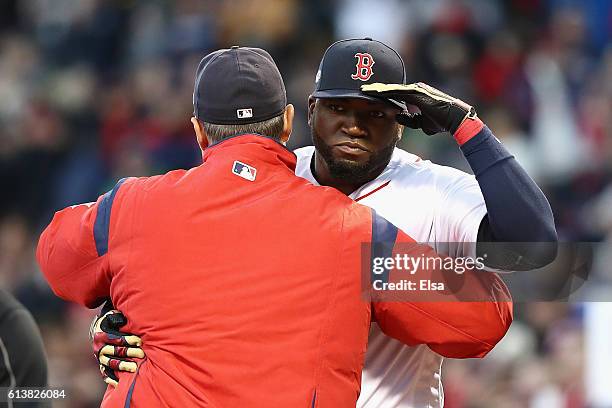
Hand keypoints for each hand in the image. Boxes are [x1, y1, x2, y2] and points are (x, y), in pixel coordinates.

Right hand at [90, 310, 144, 386]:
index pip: (116, 339)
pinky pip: (105, 374)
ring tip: (134, 368)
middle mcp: (99, 348)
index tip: (139, 341)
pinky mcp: (102, 365)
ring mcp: (100, 358)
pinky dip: (111, 379)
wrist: (98, 330)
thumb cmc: (110, 322)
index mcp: (101, 335)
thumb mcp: (111, 316)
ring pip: (111, 364)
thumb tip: (124, 317)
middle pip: (115, 352)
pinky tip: (120, 384)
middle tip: (142, 354)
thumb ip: (117, 316)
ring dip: (122, 366)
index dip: (128, 340)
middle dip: (129, 352)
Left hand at [361, 82, 476, 134]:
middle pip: (391, 88)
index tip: (368, 96)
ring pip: (392, 88)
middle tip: (361, 89)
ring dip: (378, 89)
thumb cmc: (440, 122)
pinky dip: (387, 91)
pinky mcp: (417, 92)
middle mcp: (414, 89)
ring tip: (364, 89)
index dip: (381, 95)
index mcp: (415, 95)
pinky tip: (376, 92)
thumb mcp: (420, 123)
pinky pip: (398, 91)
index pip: (394, 94)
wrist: (455, 119)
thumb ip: (409, 119)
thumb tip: (396, 116)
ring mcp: (416, 89)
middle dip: (376, 89)